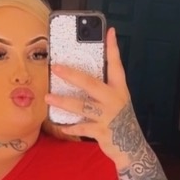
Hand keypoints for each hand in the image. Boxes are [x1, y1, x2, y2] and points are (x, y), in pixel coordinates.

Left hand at [45, 27, 142, 160]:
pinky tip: (62, 126)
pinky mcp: (102, 131)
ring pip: (81, 106)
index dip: (113, 48)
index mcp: (119, 89)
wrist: (132, 147)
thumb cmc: (120, 121)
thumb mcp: (116, 101)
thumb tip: (80, 77)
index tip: (110, 32)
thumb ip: (102, 89)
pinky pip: (82, 128)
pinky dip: (71, 128)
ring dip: (63, 102)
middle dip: (71, 75)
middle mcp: (114, 100)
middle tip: (56, 67)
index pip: (116, 65)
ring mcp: (108, 116)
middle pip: (90, 83)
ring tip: (48, 98)